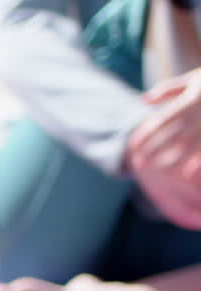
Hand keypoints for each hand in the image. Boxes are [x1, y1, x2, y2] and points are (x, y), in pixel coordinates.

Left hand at [128, 70, 200, 226]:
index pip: (159, 122)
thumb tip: (143, 100)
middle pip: (170, 137)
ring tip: (160, 169)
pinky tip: (187, 175)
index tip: (132, 147)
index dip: (144, 135)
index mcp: (188, 102)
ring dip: (172, 160)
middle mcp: (197, 116)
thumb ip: (167, 90)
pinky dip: (196, 164)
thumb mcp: (193, 79)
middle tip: (138, 164)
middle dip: (152, 152)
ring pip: (187, 147)